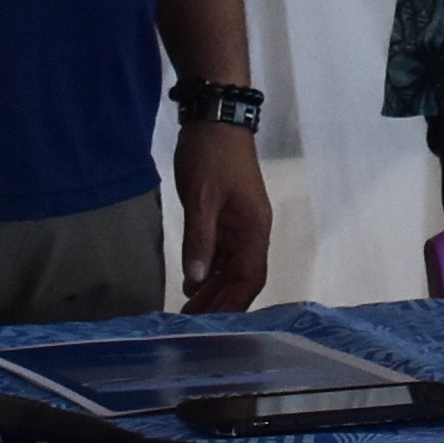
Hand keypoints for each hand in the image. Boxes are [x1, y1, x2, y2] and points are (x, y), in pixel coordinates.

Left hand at [172, 124, 271, 311]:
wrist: (215, 118)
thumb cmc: (211, 156)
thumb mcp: (201, 199)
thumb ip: (200, 241)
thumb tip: (196, 281)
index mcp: (253, 228)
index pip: (249, 277)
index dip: (232, 303)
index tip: (211, 324)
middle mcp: (252, 230)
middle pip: (242, 278)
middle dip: (221, 303)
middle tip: (192, 324)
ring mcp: (241, 224)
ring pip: (231, 267)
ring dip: (213, 290)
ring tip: (190, 312)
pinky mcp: (227, 216)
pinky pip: (221, 253)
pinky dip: (208, 271)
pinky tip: (193, 285)